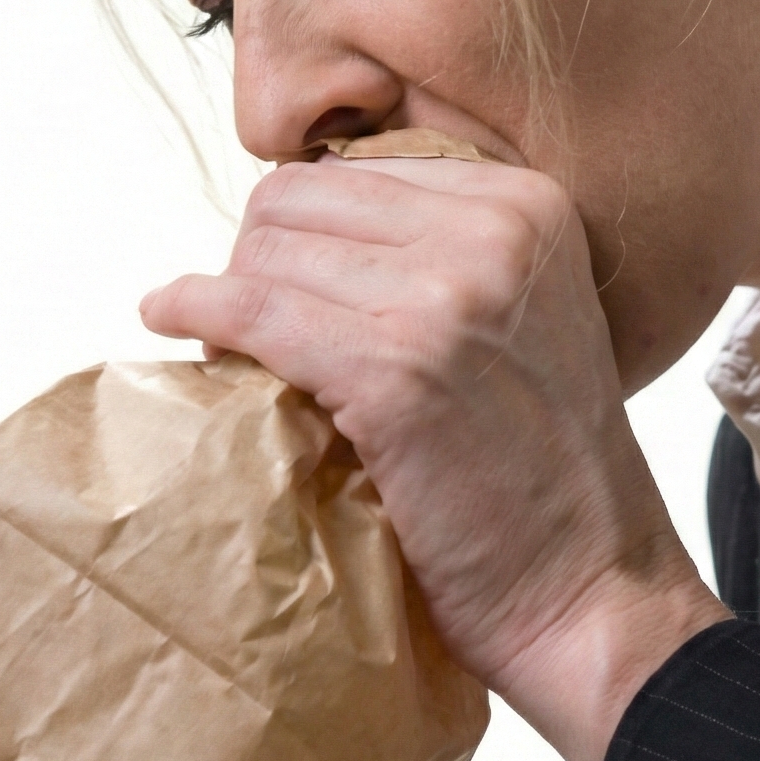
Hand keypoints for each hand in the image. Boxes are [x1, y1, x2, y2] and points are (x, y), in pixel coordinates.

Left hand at [138, 155, 727, 760]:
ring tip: (243, 367)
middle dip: (259, 262)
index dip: (305, 234)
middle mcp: (493, 231)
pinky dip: (193, 310)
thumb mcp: (525, 319)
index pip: (354, 171)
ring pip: (264, 254)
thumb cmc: (547, 477)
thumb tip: (299, 230)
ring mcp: (444, 296)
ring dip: (231, 306)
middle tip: (259, 338)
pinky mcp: (393, 370)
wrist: (592, 588)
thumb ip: (442, 257)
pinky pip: (248, 310)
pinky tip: (167, 318)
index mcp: (527, 205)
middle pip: (298, 200)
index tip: (296, 293)